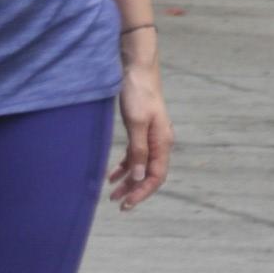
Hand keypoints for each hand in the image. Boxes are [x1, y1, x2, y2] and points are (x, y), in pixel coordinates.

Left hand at [110, 64, 172, 210]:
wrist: (137, 69)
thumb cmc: (138, 93)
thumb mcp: (136, 123)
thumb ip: (138, 151)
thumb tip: (138, 176)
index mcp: (162, 142)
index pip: (156, 176)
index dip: (142, 192)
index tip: (127, 203)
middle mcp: (159, 142)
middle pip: (148, 174)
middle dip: (134, 190)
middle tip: (117, 203)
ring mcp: (150, 137)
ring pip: (140, 166)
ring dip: (127, 181)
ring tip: (112, 194)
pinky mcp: (140, 130)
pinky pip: (134, 155)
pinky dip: (123, 166)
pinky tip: (111, 175)